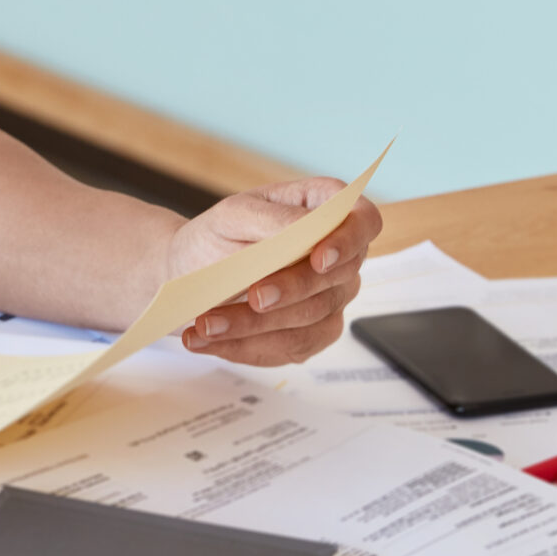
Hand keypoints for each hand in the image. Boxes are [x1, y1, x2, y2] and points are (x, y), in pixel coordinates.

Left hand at [166, 178, 381, 365]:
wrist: (193, 271)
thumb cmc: (218, 235)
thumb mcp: (234, 215)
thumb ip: (273, 218)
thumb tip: (306, 226)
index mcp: (324, 209)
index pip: (363, 221)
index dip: (349, 241)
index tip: (319, 258)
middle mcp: (337, 256)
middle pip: (338, 278)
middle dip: (293, 289)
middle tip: (252, 296)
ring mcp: (329, 297)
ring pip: (311, 318)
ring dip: (256, 325)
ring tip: (206, 324)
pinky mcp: (311, 334)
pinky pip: (291, 347)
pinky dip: (246, 346)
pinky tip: (209, 340)